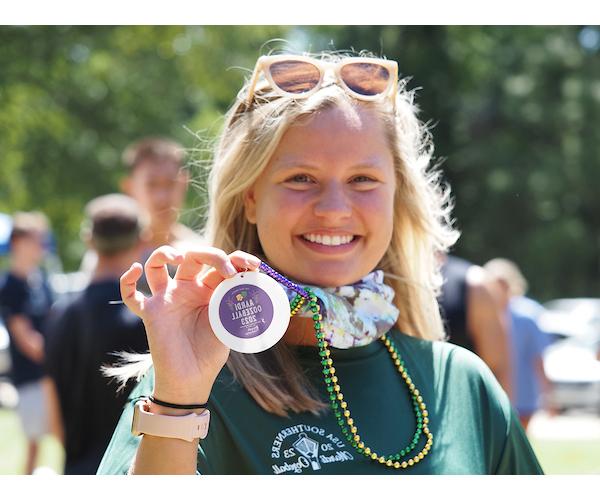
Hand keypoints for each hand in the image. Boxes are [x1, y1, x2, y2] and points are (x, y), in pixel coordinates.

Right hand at [120, 245, 260, 403]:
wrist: (191, 380)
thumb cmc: (210, 353)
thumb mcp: (229, 324)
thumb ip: (236, 303)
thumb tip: (253, 280)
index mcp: (209, 289)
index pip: (220, 263)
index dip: (237, 259)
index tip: (253, 265)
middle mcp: (187, 289)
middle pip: (193, 256)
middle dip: (212, 255)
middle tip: (228, 270)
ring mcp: (167, 298)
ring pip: (158, 264)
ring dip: (166, 253)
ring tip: (179, 257)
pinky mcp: (151, 313)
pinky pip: (131, 295)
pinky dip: (126, 281)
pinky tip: (135, 270)